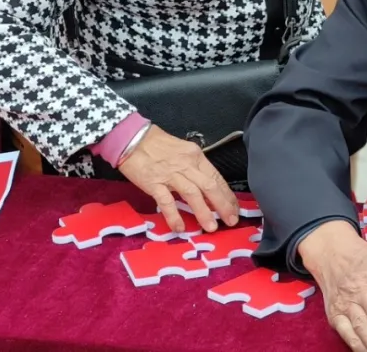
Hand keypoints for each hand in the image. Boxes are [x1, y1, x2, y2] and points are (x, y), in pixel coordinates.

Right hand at [117, 124, 238, 232]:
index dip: (227, 194)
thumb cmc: (157, 144)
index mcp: (196, 156)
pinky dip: (174, 216)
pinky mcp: (154, 184)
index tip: (234, 208)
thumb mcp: (183, 150)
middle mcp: (187, 165)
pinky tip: (180, 228)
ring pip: (192, 194)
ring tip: (211, 227)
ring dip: (204, 212)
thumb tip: (206, 185)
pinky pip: (166, 202)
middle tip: (231, 221)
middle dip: (223, 205)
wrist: (131, 138)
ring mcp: (170, 175)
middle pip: (210, 186)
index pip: (216, 177)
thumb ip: (194, 166)